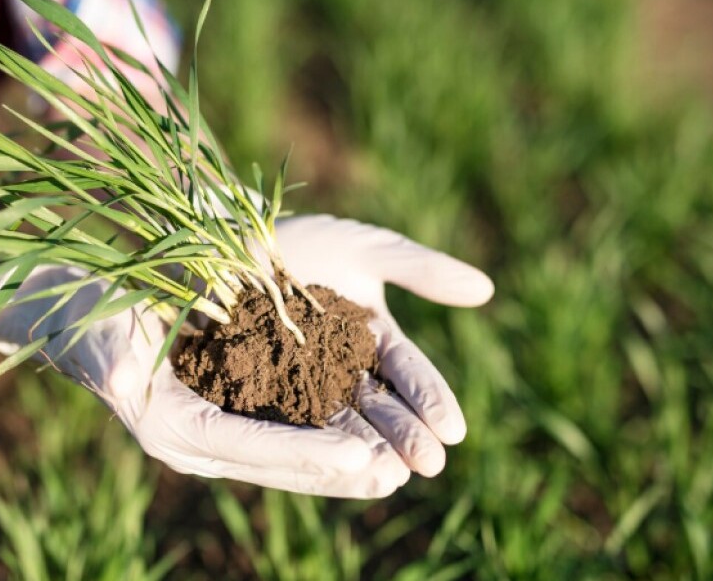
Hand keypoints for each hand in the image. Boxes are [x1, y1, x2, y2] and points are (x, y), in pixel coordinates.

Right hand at [0, 265, 413, 497]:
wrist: (81, 324)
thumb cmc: (90, 320)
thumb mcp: (98, 331)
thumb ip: (110, 355)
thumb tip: (121, 378)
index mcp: (174, 427)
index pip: (250, 445)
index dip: (304, 452)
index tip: (359, 454)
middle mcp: (201, 443)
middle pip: (281, 463)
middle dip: (338, 470)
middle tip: (398, 474)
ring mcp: (219, 432)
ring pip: (291, 456)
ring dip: (342, 464)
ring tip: (401, 468)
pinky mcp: (232, 415)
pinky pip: (287, 435)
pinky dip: (327, 439)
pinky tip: (371, 437)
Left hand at [272, 215, 493, 475]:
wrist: (227, 236)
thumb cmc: (301, 240)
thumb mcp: (363, 249)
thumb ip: (420, 269)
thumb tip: (486, 290)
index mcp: (369, 337)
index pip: (407, 373)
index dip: (430, 399)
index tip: (453, 429)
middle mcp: (338, 369)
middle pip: (377, 406)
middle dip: (405, 435)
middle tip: (430, 465)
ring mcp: (297, 383)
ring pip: (337, 422)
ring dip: (365, 451)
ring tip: (390, 476)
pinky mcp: (256, 393)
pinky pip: (285, 420)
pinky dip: (309, 443)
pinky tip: (329, 465)